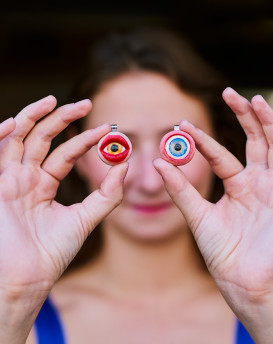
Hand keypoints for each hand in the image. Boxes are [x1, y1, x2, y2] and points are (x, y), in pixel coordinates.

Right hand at [0, 96, 127, 299]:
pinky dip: (3, 135)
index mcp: (44, 185)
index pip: (65, 153)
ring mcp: (9, 179)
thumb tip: (125, 165)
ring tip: (54, 101)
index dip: (85, 140)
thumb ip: (107, 194)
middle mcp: (25, 178)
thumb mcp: (86, 218)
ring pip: (18, 138)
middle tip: (85, 104)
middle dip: (62, 119)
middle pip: (42, 138)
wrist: (28, 277)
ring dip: (33, 117)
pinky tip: (16, 122)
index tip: (107, 130)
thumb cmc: (53, 252)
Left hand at [154, 88, 272, 342]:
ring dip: (265, 122)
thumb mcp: (199, 218)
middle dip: (244, 117)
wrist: (249, 286)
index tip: (182, 124)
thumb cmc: (225, 257)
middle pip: (254, 141)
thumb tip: (158, 163)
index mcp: (239, 188)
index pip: (220, 156)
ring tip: (252, 99)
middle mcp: (259, 183)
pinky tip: (268, 115)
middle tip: (228, 92)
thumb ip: (181, 191)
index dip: (203, 140)